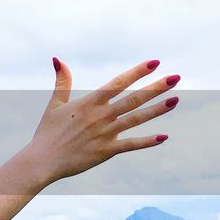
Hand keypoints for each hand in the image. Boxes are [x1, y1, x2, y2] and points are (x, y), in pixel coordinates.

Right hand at [22, 58, 178, 185]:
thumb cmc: (47, 132)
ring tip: (175, 100)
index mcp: (89, 103)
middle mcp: (100, 116)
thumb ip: (61, 82)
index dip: (137, 72)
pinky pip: (131, 145)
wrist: (42, 160)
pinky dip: (147, 141)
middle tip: (176, 77)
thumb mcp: (54, 104)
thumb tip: (57, 59)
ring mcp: (105, 134)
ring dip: (157, 109)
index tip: (155, 63)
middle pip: (133, 99)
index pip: (118, 83)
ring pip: (136, 119)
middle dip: (156, 87)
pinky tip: (164, 136)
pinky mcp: (106, 151)